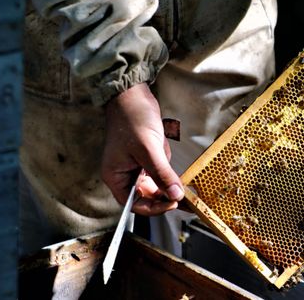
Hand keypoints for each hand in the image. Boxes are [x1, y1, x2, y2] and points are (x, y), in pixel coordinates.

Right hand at [101, 83, 184, 214]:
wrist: (133, 96)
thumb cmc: (132, 119)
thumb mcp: (148, 149)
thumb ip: (162, 174)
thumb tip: (175, 195)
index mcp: (116, 177)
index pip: (134, 204)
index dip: (153, 207)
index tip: (172, 204)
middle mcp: (125, 175)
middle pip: (147, 197)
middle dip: (166, 197)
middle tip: (187, 200)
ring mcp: (136, 167)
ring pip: (156, 185)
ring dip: (169, 184)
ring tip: (184, 185)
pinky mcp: (147, 158)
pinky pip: (160, 172)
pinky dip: (169, 172)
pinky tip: (175, 166)